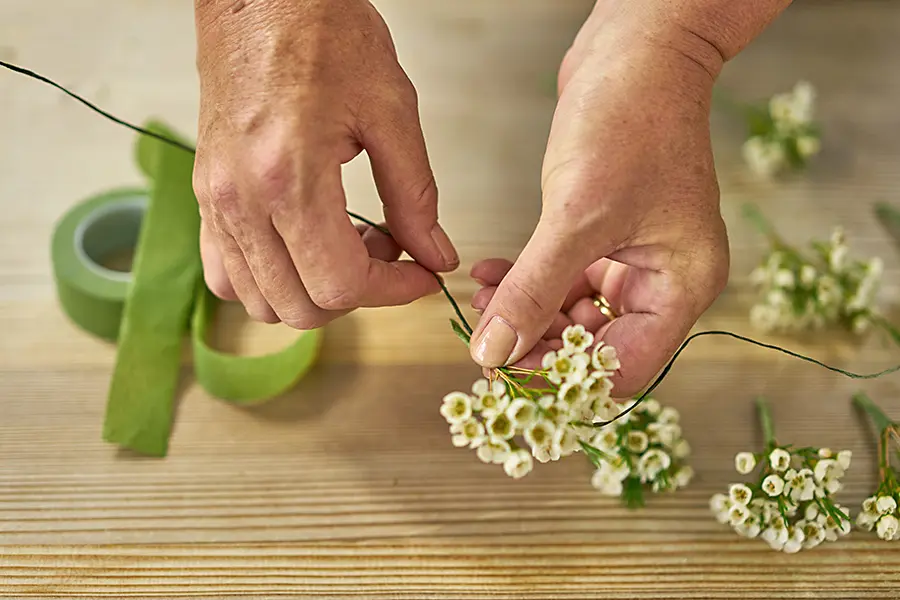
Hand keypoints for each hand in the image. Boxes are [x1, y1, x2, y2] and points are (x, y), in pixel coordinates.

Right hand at [192, 0, 457, 327]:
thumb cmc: (323, 36)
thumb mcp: (391, 111)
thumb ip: (416, 197)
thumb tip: (435, 255)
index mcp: (289, 177)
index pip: (340, 284)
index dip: (393, 291)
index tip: (421, 274)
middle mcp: (242, 200)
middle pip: (300, 306)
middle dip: (358, 295)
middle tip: (389, 255)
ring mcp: (217, 202)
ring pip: (261, 301)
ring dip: (314, 292)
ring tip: (347, 248)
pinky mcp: (206, 196)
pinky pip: (226, 275)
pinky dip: (269, 281)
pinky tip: (302, 248)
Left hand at [468, 5, 729, 396]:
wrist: (634, 50)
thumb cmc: (630, 120)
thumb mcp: (577, 215)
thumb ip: (534, 291)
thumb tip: (494, 353)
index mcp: (680, 286)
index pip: (620, 367)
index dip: (562, 377)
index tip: (506, 374)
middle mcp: (662, 280)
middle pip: (594, 346)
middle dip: (536, 344)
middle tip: (484, 341)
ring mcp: (633, 257)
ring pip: (571, 313)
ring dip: (525, 312)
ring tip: (481, 302)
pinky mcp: (604, 233)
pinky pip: (562, 277)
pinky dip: (527, 280)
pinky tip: (490, 274)